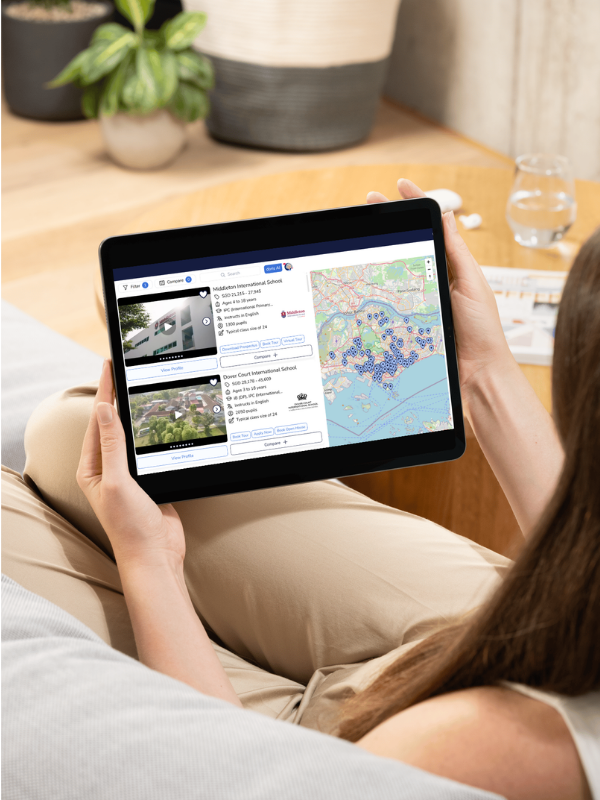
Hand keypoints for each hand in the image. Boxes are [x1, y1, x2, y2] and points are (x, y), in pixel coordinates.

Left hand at [77, 360, 185, 570]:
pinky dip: (153, 434)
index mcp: (92, 469)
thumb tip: (103, 410)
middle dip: (116, 398)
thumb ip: (112, 445)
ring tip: (139, 387)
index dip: (104, 392)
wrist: (155, 554)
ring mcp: (128, 475)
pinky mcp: (149, 480)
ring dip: (136, 415)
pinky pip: (149, 450)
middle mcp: (107, 470)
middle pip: (112, 425)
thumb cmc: (129, 526)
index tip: (109, 367)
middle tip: (122, 369)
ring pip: (132, 436)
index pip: (97, 422)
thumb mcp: (117, 481)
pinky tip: (159, 421)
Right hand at [367, 179, 512, 396]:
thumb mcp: (471, 285)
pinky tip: (357, 277)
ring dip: (374, 252)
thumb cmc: (481, 332)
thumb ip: (457, 253)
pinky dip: (369, 290)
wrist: (476, 375)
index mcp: (449, 269)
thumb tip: (448, 215)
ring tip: (359, 232)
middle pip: (404, 244)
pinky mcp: (402, 325)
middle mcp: (430, 283)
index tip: (399, 186)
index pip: (431, 228)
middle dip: (386, 221)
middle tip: (367, 202)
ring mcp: (414, 303)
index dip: (415, 205)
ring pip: (389, 272)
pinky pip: (383, 304)